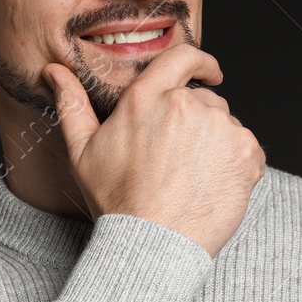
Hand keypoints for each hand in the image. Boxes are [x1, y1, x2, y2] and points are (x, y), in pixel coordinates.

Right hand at [44, 43, 265, 256]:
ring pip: (226, 125)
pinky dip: (237, 163)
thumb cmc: (118, 202)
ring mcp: (220, 127)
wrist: (154, 244)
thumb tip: (54, 71)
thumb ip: (72, 105)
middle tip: (179, 160)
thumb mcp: (83, 152)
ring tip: (192, 177)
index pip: (182, 56)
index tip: (209, 71)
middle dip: (197, 122)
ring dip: (216, 143)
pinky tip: (212, 185)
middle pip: (205, 100)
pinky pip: (247, 147)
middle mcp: (186, 104)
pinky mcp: (246, 151)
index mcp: (147, 97)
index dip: (201, 61)